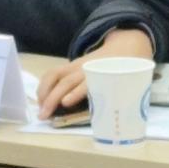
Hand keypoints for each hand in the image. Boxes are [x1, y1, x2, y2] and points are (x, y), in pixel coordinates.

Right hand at [36, 28, 153, 118]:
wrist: (126, 46)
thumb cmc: (126, 71)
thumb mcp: (128, 82)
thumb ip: (119, 98)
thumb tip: (113, 121)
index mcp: (104, 73)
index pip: (88, 82)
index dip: (76, 92)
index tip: (65, 103)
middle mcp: (88, 67)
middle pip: (67, 81)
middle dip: (53, 98)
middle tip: (44, 116)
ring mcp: (78, 64)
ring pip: (56, 74)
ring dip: (44, 92)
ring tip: (40, 110)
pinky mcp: (71, 64)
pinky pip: (54, 73)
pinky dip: (44, 85)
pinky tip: (41, 99)